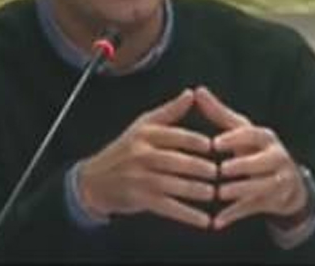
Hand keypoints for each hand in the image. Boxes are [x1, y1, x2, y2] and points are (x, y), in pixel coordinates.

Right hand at [78, 89, 217, 228]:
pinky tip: (204, 220)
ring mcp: (139, 178)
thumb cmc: (124, 150)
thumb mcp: (142, 126)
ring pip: (173, 185)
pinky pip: (168, 207)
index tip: (213, 146)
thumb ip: (170, 111)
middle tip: (220, 173)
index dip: (194, 141)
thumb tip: (191, 93)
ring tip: (215, 194)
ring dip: (195, 191)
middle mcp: (140, 155)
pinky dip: (188, 215)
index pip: (173, 136)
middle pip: (175, 161)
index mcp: (144, 135)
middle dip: (199, 168)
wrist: (95, 180)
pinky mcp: (140, 199)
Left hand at [194, 86, 307, 229]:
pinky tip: (216, 222)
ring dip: (240, 191)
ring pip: (261, 187)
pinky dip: (235, 215)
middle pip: (263, 162)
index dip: (234, 138)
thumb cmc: (254, 149)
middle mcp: (277, 158)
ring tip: (220, 194)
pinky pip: (254, 209)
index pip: (253, 135)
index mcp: (266, 138)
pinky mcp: (273, 202)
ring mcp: (278, 182)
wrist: (287, 181)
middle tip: (221, 170)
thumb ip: (219, 113)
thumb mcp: (241, 130)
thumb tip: (197, 90)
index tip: (215, 143)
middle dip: (243, 166)